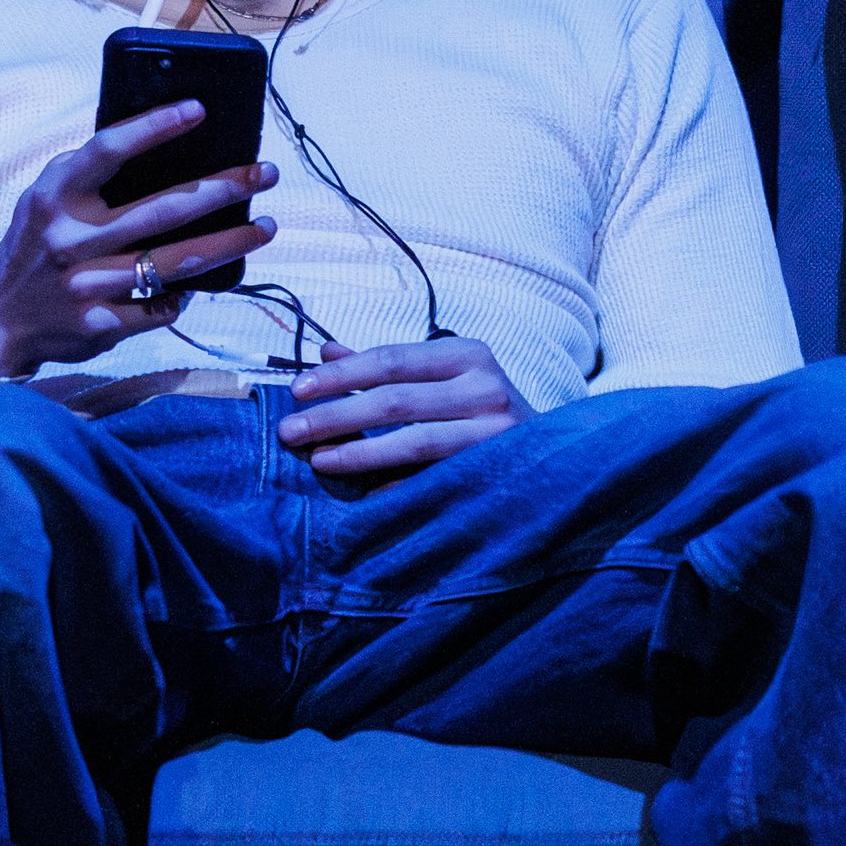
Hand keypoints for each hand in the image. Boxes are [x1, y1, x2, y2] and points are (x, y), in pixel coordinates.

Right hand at [0, 101, 279, 377]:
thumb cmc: (35, 246)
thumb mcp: (45, 199)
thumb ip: (86, 174)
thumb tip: (155, 142)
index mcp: (56, 197)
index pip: (108, 150)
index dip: (154, 127)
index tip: (199, 110)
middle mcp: (71, 239)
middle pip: (162, 210)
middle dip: (222, 189)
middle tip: (264, 174)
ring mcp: (87, 285)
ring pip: (175, 263)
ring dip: (229, 243)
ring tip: (265, 227)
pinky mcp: (100, 325)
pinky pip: (161, 306)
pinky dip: (183, 294)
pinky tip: (202, 283)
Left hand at [278, 334, 522, 479]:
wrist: (554, 457)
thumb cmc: (482, 411)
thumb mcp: (440, 379)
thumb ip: (384, 368)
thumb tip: (325, 353)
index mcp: (466, 354)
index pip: (390, 359)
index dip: (341, 376)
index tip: (297, 391)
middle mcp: (486, 385)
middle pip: (395, 399)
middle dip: (337, 416)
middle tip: (291, 432)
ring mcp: (496, 430)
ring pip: (415, 441)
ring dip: (360, 453)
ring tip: (319, 461)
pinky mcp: (497, 468)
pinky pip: (434, 479)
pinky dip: (395, 486)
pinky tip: (363, 493)